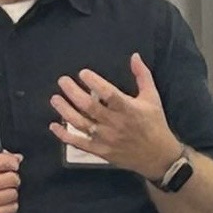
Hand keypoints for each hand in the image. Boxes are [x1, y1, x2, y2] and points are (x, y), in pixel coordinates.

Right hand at [0, 152, 20, 212]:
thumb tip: (17, 158)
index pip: (3, 161)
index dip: (13, 163)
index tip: (13, 167)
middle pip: (12, 179)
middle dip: (13, 180)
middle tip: (6, 184)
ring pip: (13, 195)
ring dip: (11, 195)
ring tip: (2, 196)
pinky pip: (10, 210)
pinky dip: (9, 208)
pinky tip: (1, 206)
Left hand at [50, 52, 179, 179]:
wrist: (158, 156)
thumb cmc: (155, 123)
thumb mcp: (152, 97)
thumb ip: (143, 76)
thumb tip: (134, 56)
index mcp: (129, 109)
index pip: (109, 94)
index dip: (94, 82)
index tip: (83, 73)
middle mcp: (115, 124)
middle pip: (89, 107)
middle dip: (73, 92)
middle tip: (63, 81)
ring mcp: (106, 139)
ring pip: (81, 123)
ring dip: (65, 110)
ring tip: (55, 98)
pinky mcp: (101, 151)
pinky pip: (79, 143)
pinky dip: (65, 135)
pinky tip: (54, 126)